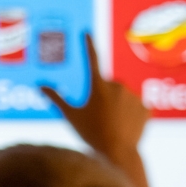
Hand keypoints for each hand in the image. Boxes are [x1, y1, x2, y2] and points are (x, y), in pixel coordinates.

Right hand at [41, 33, 146, 160]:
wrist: (118, 153)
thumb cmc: (90, 134)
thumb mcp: (70, 116)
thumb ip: (56, 98)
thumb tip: (39, 85)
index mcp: (98, 85)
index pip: (92, 59)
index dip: (89, 45)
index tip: (87, 32)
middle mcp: (117, 86)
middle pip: (108, 86)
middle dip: (103, 96)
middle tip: (98, 117)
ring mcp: (133, 96)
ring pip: (122, 97)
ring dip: (117, 106)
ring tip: (111, 125)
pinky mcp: (145, 107)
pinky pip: (135, 107)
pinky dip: (130, 115)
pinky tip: (124, 128)